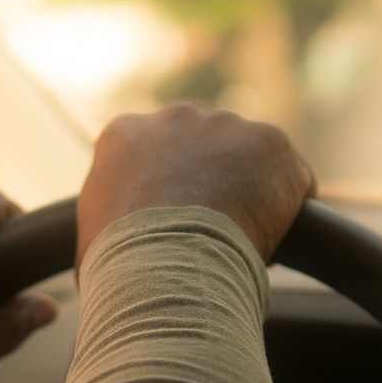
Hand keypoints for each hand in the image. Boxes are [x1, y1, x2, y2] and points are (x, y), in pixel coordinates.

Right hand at [77, 103, 316, 265]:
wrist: (164, 264)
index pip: (155, 155)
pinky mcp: (271, 143)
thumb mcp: (91, 240)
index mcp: (125, 134)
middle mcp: (175, 117)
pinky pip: (291, 177)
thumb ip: (106, 226)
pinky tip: (277, 238)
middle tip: (213, 231)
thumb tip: (108, 258)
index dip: (170, 192)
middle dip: (212, 182)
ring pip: (249, 159)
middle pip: (204, 148)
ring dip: (251, 191)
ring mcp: (226, 125)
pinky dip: (290, 206)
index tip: (177, 224)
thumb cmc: (119, 265)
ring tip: (244, 239)